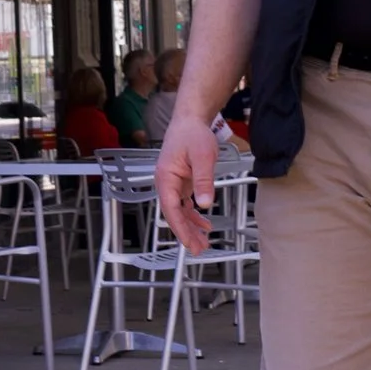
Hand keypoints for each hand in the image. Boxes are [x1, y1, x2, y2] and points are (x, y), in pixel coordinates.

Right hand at [156, 119, 222, 253]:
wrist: (190, 120)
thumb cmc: (192, 134)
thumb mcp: (203, 156)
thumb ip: (203, 180)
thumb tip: (204, 203)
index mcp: (166, 177)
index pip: (170, 209)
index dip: (180, 228)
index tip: (189, 242)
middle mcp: (166, 183)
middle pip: (174, 214)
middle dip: (186, 233)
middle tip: (199, 249)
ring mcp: (173, 184)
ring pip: (180, 211)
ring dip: (190, 227)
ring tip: (203, 242)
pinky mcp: (181, 183)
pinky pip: (185, 204)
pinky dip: (194, 215)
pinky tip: (204, 224)